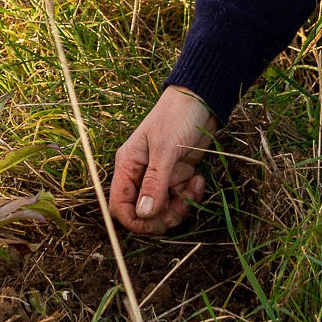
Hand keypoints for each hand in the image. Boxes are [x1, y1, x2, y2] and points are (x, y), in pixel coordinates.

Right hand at [109, 86, 215, 234]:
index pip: (120, 205)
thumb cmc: (177, 117)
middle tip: (181, 207)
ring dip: (180, 206)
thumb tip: (143, 214)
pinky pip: (179, 198)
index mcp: (128, 165)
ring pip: (163, 208)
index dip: (135, 220)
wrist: (201, 100)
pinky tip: (199, 179)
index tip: (156, 221)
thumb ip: (154, 182)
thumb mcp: (165, 149)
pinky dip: (190, 196)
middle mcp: (140, 174)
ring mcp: (159, 176)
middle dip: (162, 216)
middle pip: (142, 212)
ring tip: (194, 187)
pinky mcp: (176, 175)